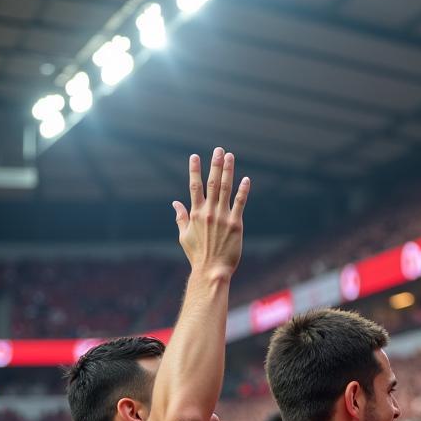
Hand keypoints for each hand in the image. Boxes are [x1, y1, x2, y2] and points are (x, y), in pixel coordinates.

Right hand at [173, 148, 249, 280]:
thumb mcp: (184, 236)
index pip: (194, 186)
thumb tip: (174, 203)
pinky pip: (240, 203)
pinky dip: (243, 191)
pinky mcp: (236, 224)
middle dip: (215, 164)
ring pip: (226, 189)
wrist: (211, 270)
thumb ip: (180, 217)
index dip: (195, 170)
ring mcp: (223, 217)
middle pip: (212, 182)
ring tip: (230, 156)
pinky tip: (246, 179)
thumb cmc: (197, 255)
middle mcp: (208, 212)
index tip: (195, 156)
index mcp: (195, 213)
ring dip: (228, 171)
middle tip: (218, 150)